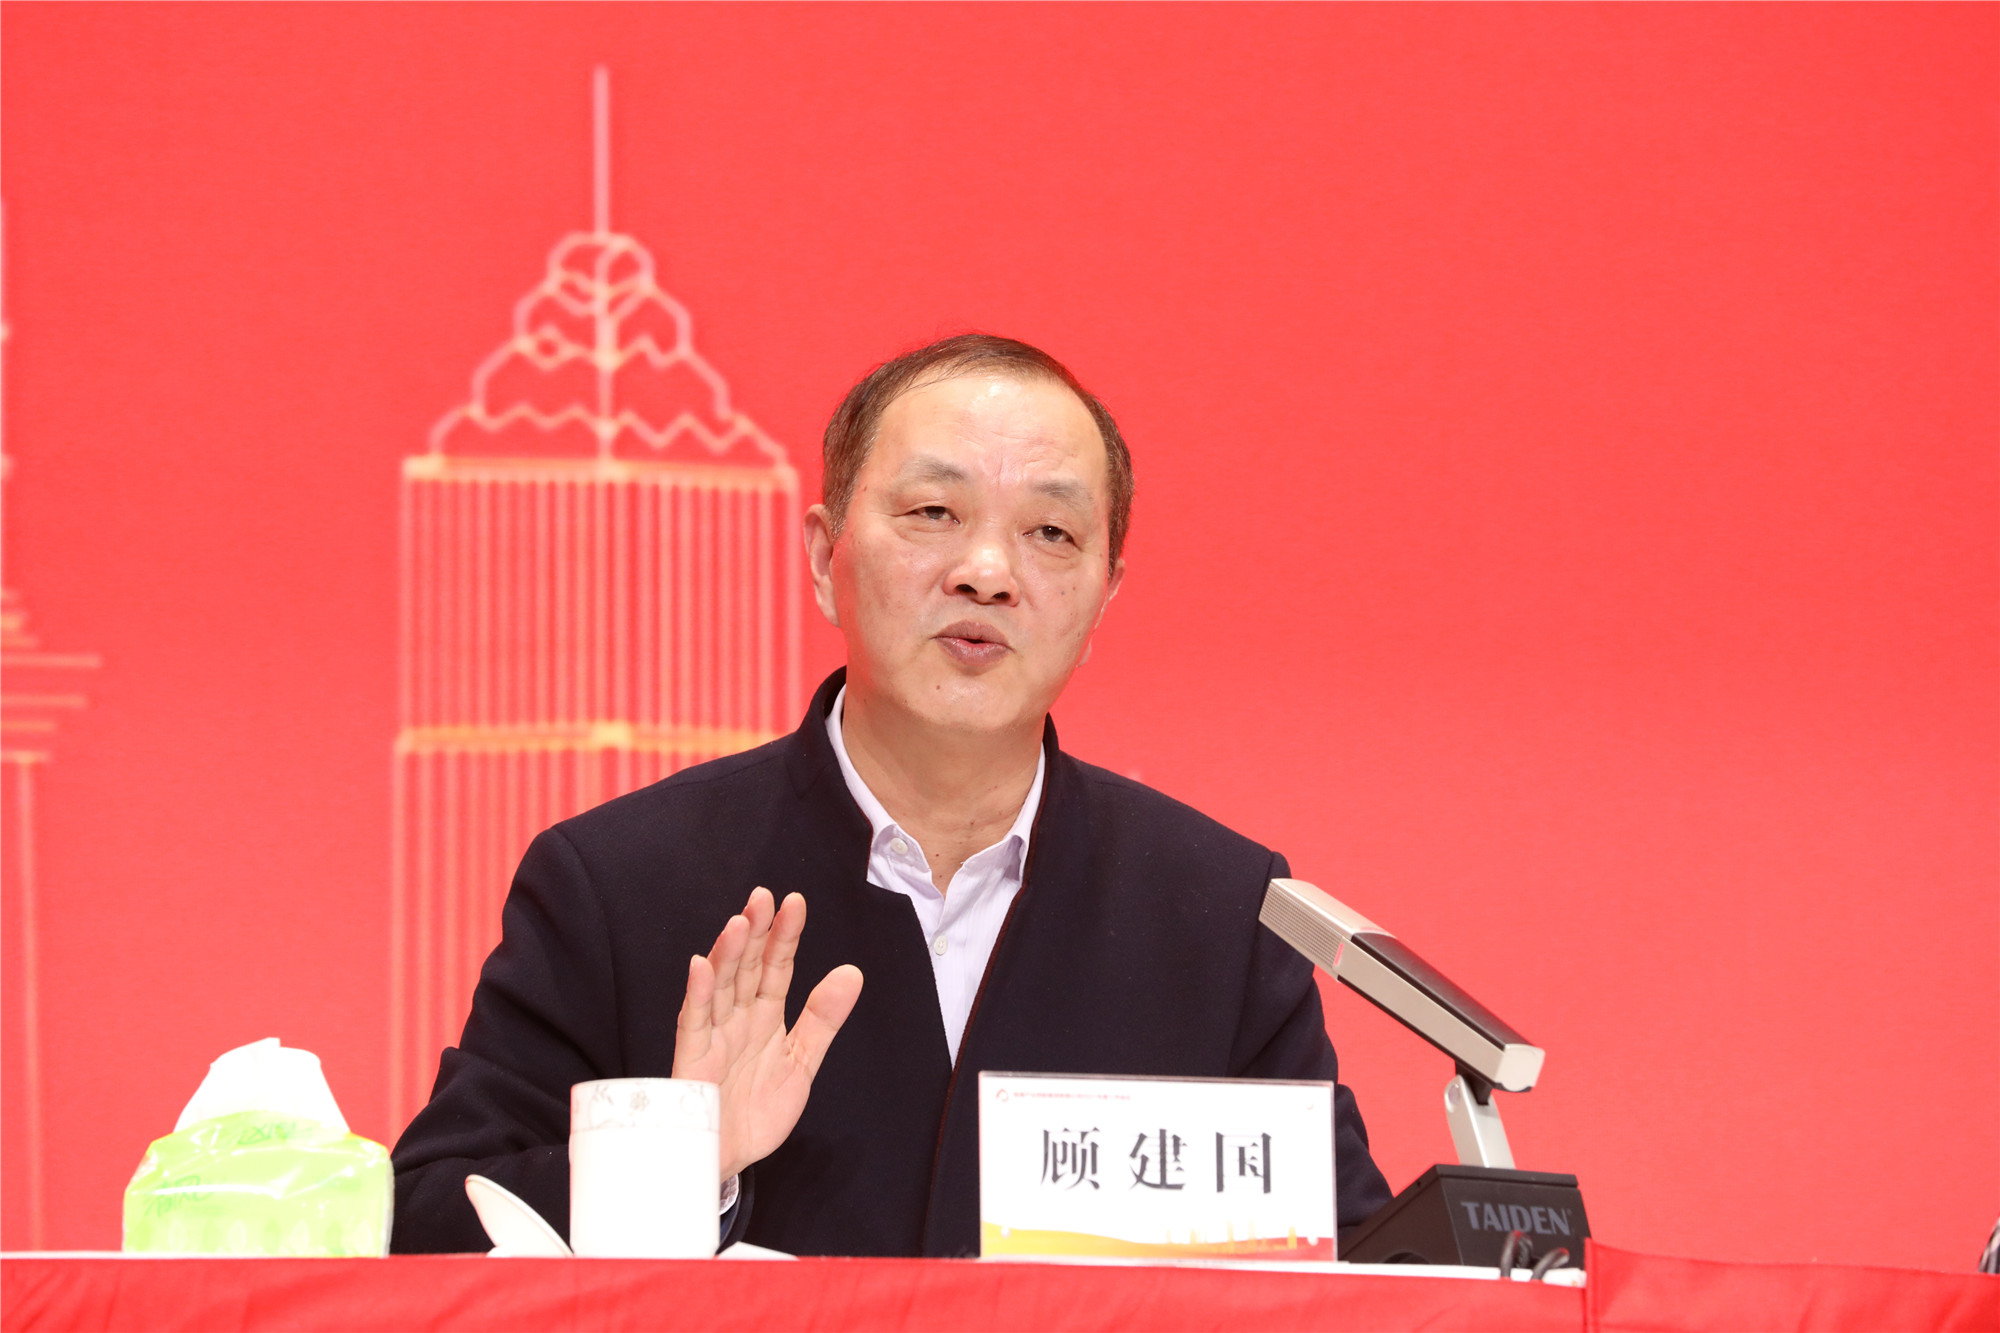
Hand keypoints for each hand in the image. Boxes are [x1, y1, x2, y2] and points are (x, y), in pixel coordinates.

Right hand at [672, 887, 864, 1179]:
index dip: (784, 936)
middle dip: (755, 933)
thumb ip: (823, 1020)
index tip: (794, 902)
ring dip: (729, 955)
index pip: (776, 968)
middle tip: (763, 898)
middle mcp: (737, 1019)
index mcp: (765, 1017)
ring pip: (720, 987)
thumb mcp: (802, 1063)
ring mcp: (713, 1037)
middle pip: (746, 969)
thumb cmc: (757, 1112)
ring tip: (740, 924)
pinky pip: (694, 1022)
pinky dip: (698, 994)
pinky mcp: (693, 1060)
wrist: (728, 1160)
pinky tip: (701, 966)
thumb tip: (852, 972)